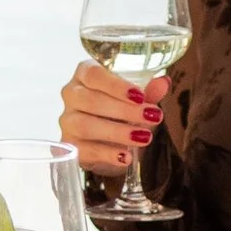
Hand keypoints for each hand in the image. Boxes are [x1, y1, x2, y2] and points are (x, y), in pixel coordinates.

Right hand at [59, 59, 166, 181]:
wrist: (110, 143)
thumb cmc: (121, 112)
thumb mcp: (139, 101)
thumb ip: (149, 92)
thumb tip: (163, 82)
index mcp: (85, 75)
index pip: (93, 74)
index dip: (116, 85)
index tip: (140, 96)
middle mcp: (71, 94)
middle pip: (89, 99)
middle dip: (124, 110)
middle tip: (152, 117)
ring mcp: (67, 121)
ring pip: (85, 125)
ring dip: (118, 132)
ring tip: (144, 137)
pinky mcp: (69, 145)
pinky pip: (84, 149)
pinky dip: (107, 154)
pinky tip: (126, 156)